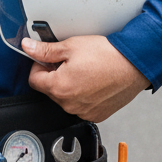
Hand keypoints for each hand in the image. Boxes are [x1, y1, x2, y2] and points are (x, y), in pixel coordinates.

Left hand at [22, 35, 149, 121]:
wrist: (134, 65)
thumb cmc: (106, 55)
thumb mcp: (70, 46)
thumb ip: (45, 50)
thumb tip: (27, 47)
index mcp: (59, 88)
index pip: (33, 80)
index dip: (39, 65)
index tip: (48, 58)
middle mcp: (70, 105)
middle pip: (49, 89)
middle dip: (54, 74)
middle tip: (69, 61)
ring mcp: (84, 112)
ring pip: (65, 98)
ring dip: (68, 85)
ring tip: (83, 70)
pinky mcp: (97, 115)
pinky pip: (80, 105)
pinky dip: (82, 94)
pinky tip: (92, 81)